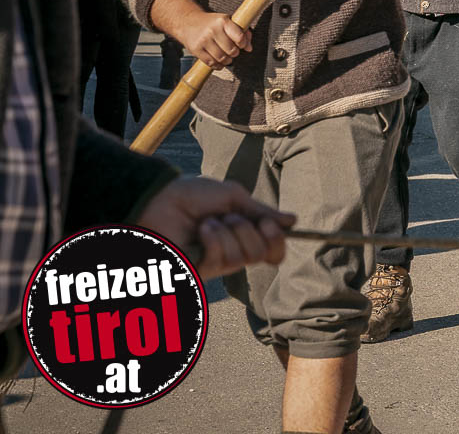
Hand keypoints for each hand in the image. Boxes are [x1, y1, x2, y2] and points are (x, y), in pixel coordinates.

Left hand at [136, 177, 294, 279]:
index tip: (268, 223)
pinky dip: (214, 240)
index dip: (277, 240)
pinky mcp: (200, 270)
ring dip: (229, 232)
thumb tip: (292, 221)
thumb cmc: (191, 195)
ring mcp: (216, 262)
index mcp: (243, 233)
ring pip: (244, 257)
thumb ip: (261, 211)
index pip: (273, 250)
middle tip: (231, 217)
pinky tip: (202, 230)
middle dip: (250, 230)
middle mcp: (233, 250)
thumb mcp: (232, 196)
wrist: (158, 200)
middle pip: (263, 254)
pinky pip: (221, 259)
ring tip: (209, 221)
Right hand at [177, 10, 250, 68]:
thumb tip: (249, 48)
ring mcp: (203, 40)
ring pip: (221, 58)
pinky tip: (219, 62)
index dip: (243, 44)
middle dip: (235, 53)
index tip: (241, 45)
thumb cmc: (212, 23)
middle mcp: (213, 30)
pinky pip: (210, 62)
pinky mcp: (196, 49)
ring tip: (227, 58)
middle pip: (231, 50)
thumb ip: (242, 32)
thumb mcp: (228, 22)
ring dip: (227, 61)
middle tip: (233, 52)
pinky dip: (217, 65)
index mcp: (223, 21)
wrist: (188, 22)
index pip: (239, 37)